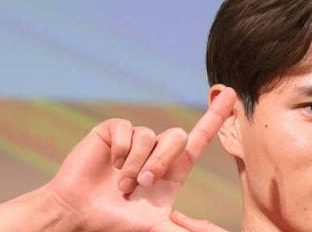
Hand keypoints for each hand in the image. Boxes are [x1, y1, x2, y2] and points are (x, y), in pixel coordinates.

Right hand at [44, 87, 236, 231]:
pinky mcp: (112, 132)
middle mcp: (154, 152)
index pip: (198, 139)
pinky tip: (110, 164)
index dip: (215, 117)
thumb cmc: (117, 223)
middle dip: (162, 161)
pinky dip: (121, 149)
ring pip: (150, 136)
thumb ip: (186, 231)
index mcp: (171, 170)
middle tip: (144, 185)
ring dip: (137, 164)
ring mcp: (133, 140)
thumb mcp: (157, 227)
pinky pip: (127, 128)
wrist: (80, 214)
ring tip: (122, 184)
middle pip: (176, 136)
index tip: (232, 94)